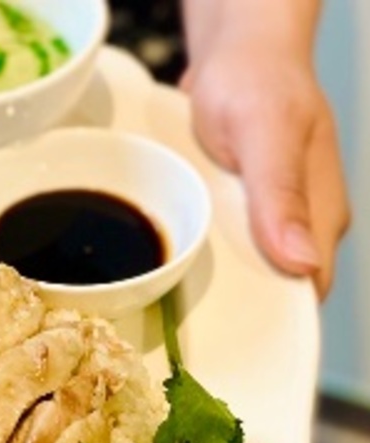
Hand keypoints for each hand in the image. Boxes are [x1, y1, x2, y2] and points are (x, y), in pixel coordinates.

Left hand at [182, 38, 349, 299]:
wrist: (236, 53)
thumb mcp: (265, 133)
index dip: (272, 320)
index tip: (229, 336)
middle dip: (238, 307)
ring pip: (249, 270)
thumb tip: (300, 264)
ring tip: (175, 292)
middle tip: (185, 317)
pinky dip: (204, 253)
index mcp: (321, 217)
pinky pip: (227, 245)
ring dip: (216, 281)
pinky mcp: (245, 209)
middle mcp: (301, 223)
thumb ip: (282, 195)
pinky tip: (177, 257)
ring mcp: (272, 217)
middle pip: (275, 290)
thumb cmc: (256, 83)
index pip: (305, 293)